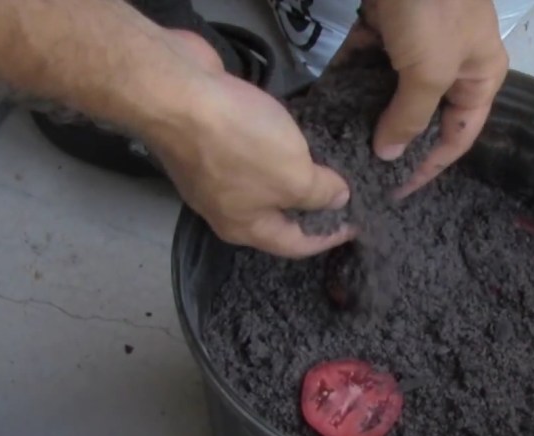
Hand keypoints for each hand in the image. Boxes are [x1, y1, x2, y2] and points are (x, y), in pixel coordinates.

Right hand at [141, 31, 354, 257]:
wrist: (176, 91)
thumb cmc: (237, 142)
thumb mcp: (293, 174)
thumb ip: (320, 192)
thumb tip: (337, 199)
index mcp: (245, 228)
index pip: (296, 245)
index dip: (330, 236)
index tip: (358, 222)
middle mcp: (226, 207)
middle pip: (278, 214)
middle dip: (312, 204)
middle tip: (347, 187)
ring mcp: (212, 172)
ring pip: (264, 181)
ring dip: (292, 172)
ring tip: (326, 158)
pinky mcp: (208, 138)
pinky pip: (250, 151)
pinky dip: (273, 147)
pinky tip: (293, 131)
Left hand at [358, 0, 508, 194]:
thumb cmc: (433, 9)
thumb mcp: (429, 70)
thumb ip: (410, 116)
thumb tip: (389, 154)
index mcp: (479, 78)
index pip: (457, 138)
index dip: (428, 168)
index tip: (396, 193)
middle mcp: (453, 64)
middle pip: (423, 117)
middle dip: (395, 141)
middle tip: (363, 171)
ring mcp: (418, 43)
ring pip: (392, 91)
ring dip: (368, 113)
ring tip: (341, 143)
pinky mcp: (388, 25)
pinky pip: (367, 61)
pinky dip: (350, 79)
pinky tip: (327, 102)